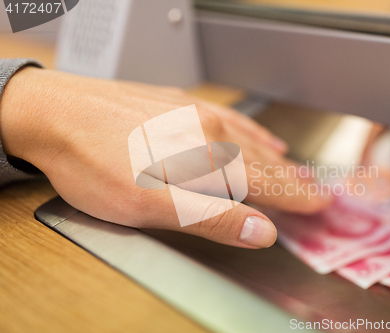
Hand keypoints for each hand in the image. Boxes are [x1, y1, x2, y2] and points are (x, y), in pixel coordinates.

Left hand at [0, 68, 331, 247]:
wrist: (53, 113)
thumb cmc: (94, 162)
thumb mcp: (149, 207)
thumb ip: (210, 219)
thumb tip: (260, 230)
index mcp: (206, 156)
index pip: (264, 183)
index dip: (294, 198)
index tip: (319, 205)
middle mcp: (208, 129)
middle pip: (262, 162)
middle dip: (293, 181)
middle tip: (319, 193)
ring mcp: (194, 112)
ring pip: (248, 140)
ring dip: (276, 159)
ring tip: (298, 171)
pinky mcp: (179, 102)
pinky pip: (228, 118)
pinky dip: (250, 132)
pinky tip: (261, 136)